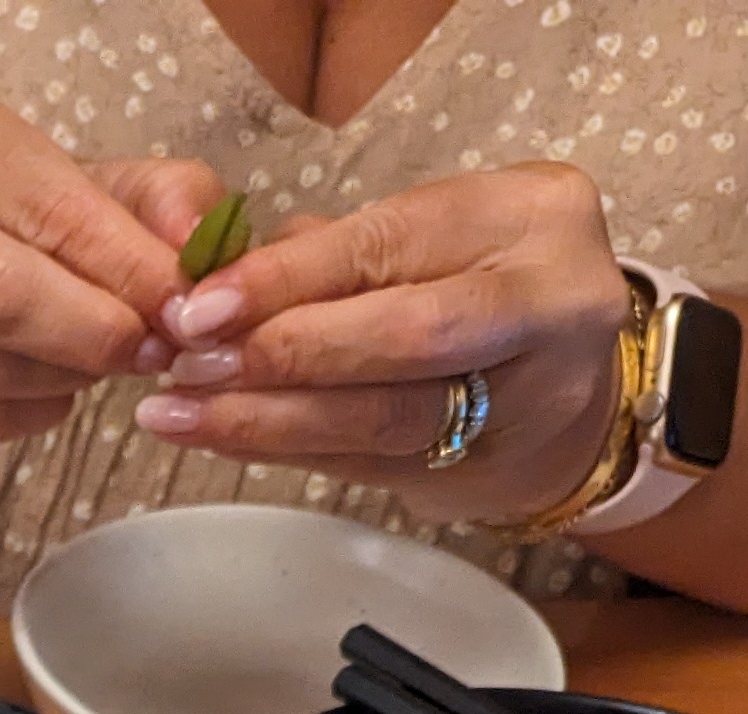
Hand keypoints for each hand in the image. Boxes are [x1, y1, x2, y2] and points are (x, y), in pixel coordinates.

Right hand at [0, 82, 207, 448]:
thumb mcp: (75, 177)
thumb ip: (156, 198)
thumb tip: (201, 252)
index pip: (42, 207)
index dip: (122, 265)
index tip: (182, 305)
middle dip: (90, 333)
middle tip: (146, 350)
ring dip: (59, 380)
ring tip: (90, 361)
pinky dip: (19, 415)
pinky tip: (38, 390)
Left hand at [131, 164, 629, 522]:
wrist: (567, 373)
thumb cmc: (473, 278)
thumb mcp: (426, 233)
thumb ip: (335, 248)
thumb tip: (216, 277)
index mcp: (534, 213)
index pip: (396, 244)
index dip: (292, 278)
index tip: (202, 305)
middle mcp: (554, 300)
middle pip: (407, 335)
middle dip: (285, 353)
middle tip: (188, 364)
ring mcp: (534, 394)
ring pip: (388, 415)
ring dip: (270, 419)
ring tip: (181, 412)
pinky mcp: (491, 466)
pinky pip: (371, 463)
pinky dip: (286, 451)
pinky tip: (220, 438)